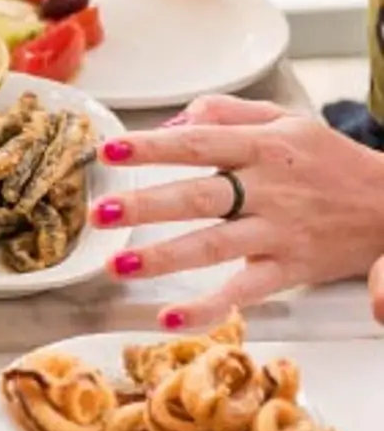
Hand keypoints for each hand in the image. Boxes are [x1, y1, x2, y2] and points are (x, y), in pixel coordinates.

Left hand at [89, 95, 383, 328]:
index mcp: (263, 146)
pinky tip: (170, 316)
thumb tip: (171, 123)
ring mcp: (278, 231)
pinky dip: (209, 307)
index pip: (198, 144)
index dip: (152, 147)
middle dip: (146, 205)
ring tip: (118, 264)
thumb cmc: (329, 161)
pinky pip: (245, 291)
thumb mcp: (285, 120)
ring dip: (163, 257)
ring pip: (214, 245)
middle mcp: (268, 188)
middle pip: (199, 196)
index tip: (109, 151)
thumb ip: (225, 114)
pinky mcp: (289, 269)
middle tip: (100, 213)